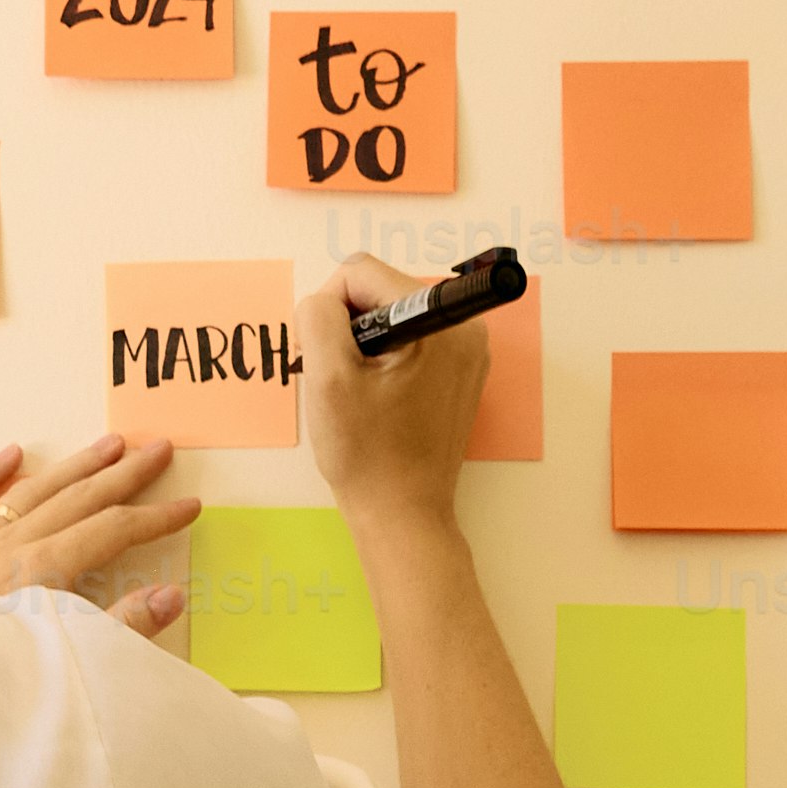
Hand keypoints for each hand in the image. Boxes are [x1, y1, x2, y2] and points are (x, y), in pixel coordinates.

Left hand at [0, 436, 197, 643]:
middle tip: (159, 450)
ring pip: (28, 492)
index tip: (189, 505)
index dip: (155, 519)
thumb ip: (120, 629)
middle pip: (77, 501)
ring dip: (72, 467)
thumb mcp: (62, 661)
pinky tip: (12, 452)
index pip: (111, 533)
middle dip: (123, 475)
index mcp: (40, 575)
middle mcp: (5, 549)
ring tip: (108, 444)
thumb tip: (171, 596)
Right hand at [294, 250, 483, 521]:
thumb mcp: (327, 378)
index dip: (326, 308)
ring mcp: (466, 352)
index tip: (323, 356)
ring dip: (362, 346)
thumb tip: (324, 301)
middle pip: (380, 290)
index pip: (361, 273)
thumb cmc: (368, 455)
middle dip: (347, 328)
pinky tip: (375, 399)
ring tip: (357, 394)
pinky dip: (383, 361)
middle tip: (339, 380)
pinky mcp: (459, 373)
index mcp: (437, 322)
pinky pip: (408, 342)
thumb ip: (320, 317)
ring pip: (391, 316)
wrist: (403, 515)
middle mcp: (463, 328)